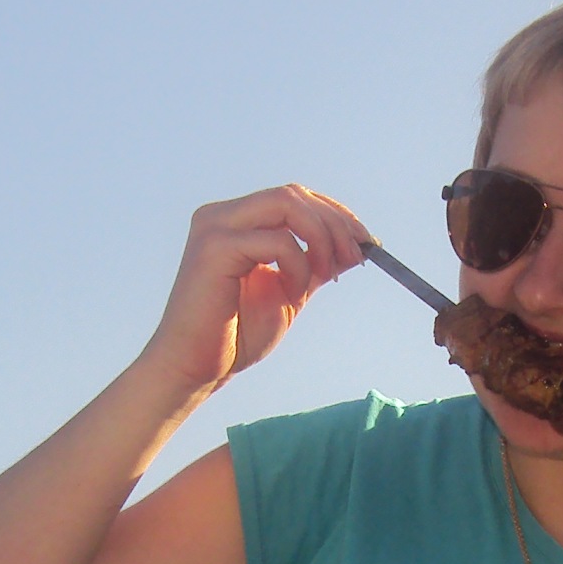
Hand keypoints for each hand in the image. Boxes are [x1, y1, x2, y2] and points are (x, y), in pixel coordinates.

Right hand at [140, 185, 373, 391]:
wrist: (197, 369)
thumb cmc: (236, 335)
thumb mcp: (290, 292)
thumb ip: (315, 264)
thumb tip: (356, 245)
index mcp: (236, 221)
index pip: (294, 197)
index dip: (335, 214)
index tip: (365, 242)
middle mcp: (221, 215)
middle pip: (294, 194)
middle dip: (335, 224)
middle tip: (357, 257)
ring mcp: (215, 227)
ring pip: (287, 204)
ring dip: (321, 238)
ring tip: (327, 274)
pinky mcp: (214, 247)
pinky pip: (277, 241)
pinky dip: (298, 265)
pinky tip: (293, 294)